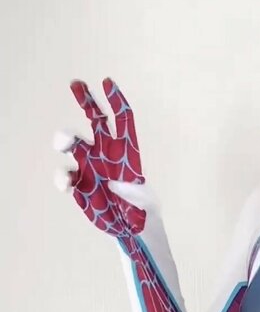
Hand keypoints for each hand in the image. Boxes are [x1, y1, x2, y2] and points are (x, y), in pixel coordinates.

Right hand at [53, 78, 158, 256]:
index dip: (115, 100)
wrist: (130, 229)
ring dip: (65, 138)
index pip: (122, 120)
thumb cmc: (143, 211)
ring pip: (72, 143)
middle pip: (95, 120)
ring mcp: (90, 166)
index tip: (107, 82)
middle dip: (86, 100)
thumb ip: (133, 192)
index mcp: (126, 151)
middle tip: (76, 82)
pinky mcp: (78, 183)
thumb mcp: (146, 203)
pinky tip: (66, 185)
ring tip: (64, 143)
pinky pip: (64, 175)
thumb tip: (113, 183)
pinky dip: (61, 177)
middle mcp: (106, 153)